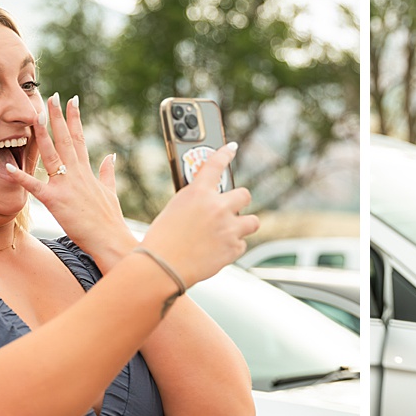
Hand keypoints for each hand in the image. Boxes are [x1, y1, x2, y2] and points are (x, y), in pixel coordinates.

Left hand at [5, 93, 129, 257]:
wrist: (110, 239)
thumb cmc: (109, 220)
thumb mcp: (111, 191)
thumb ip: (108, 172)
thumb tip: (111, 156)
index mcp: (86, 171)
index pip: (80, 138)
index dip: (75, 118)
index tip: (72, 100)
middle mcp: (76, 173)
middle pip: (66, 139)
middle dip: (58, 117)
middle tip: (52, 96)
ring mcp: (65, 185)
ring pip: (52, 154)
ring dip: (42, 135)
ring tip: (35, 115)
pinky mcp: (55, 200)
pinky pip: (34, 186)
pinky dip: (21, 177)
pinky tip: (8, 166)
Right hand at [141, 143, 259, 287]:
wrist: (162, 267)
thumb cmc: (162, 240)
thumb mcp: (174, 209)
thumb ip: (195, 202)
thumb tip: (208, 201)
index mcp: (198, 192)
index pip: (215, 164)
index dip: (225, 153)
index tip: (231, 148)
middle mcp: (218, 207)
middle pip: (244, 195)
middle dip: (239, 201)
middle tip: (231, 208)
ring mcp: (229, 228)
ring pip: (253, 221)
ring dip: (243, 225)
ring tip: (230, 231)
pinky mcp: (233, 248)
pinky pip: (242, 244)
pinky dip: (233, 247)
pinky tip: (218, 250)